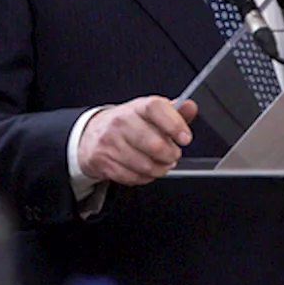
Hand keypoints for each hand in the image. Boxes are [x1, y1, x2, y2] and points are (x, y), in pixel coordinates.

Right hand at [77, 96, 197, 185]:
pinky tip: (144, 170)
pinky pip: (132, 177)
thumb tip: (190, 107)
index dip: (174, 124)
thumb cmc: (129, 124)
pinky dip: (144, 177)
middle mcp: (121, 121)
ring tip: (160, 164)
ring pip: (145, 165)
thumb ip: (174, 113)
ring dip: (159, 169)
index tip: (185, 138)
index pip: (156, 108)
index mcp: (137, 107)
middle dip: (170, 155)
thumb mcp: (151, 114)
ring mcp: (109, 141)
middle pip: (154, 144)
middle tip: (172, 155)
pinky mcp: (102, 160)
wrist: (93, 134)